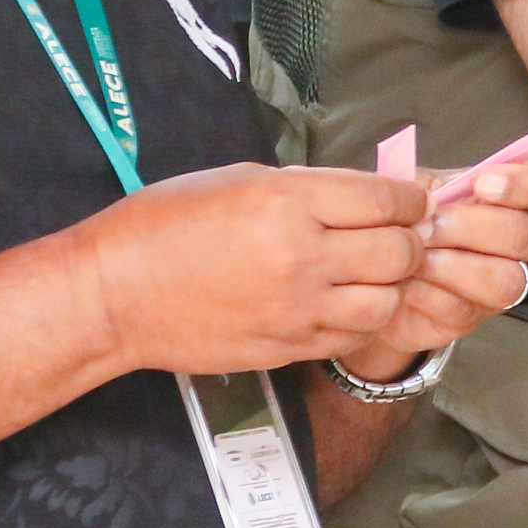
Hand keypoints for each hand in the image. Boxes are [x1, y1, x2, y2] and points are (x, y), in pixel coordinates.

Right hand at [77, 163, 427, 374]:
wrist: (117, 294)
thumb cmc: (166, 223)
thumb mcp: (240, 180)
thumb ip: (307, 189)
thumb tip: (361, 196)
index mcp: (288, 202)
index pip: (386, 201)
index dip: (410, 200)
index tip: (408, 203)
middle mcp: (302, 256)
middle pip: (399, 253)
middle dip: (408, 242)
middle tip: (397, 238)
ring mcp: (298, 309)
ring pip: (386, 302)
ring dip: (390, 286)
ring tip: (372, 274)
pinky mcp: (289, 347)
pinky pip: (353, 336)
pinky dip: (361, 318)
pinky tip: (345, 303)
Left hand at [339, 156, 527, 381]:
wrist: (387, 267)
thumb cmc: (417, 215)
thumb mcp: (420, 184)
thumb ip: (430, 183)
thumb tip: (426, 197)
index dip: (526, 184)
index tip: (481, 183)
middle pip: (527, 236)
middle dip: (472, 227)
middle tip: (429, 224)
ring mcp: (511, 284)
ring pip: (506, 282)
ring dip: (454, 265)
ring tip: (417, 253)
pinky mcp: (478, 318)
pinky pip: (465, 309)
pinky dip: (429, 292)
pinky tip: (406, 278)